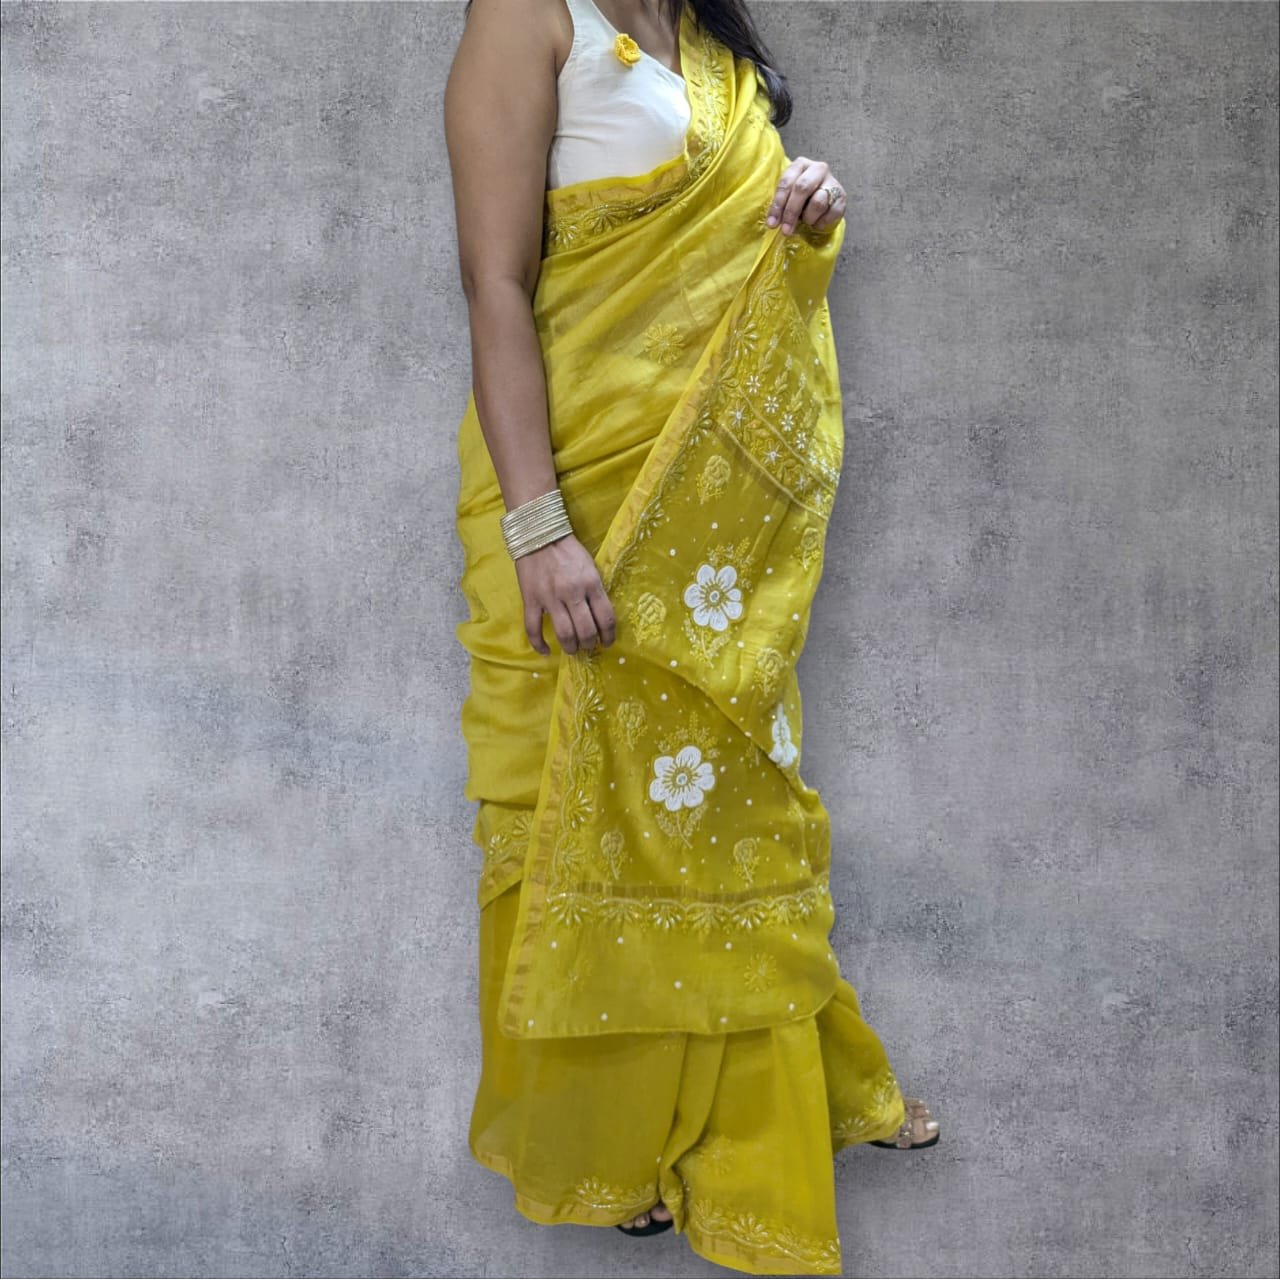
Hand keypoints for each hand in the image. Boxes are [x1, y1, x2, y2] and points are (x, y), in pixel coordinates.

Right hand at [514, 531, 616, 655]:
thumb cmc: (568, 550)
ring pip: (564, 634)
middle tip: (589, 645)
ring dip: (571, 647)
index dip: (609, 635)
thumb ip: (596, 590)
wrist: (539, 535)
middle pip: (586, 630)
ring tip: (573, 649)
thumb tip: (600, 616)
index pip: (606, 618)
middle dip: (590, 644)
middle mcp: (572, 593)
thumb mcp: (591, 567)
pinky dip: (539, 645)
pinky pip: (533, 629)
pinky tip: (546, 651)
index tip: (607, 642)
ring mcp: (550, 598)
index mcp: (591, 583)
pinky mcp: (530, 600)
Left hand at [765, 157, 845, 234]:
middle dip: (791, 212)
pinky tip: (817, 224)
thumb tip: (773, 223)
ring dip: (808, 218)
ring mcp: (832, 181)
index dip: (778, 204)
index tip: (772, 224)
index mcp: (800, 164)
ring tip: (806, 221)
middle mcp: (818, 168)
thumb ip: (781, 204)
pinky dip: (821, 223)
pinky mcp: (842, 196)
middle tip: (786, 230)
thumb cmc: (801, 199)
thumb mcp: (788, 196)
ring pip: (818, 202)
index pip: (786, 182)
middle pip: (802, 188)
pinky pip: (831, 213)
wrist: (823, 201)